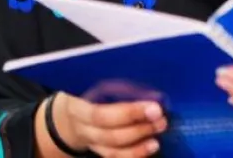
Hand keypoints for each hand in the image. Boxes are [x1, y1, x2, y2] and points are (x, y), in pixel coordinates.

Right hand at [46, 92, 166, 156]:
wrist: (71, 116)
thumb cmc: (91, 93)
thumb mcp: (97, 83)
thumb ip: (119, 86)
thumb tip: (152, 90)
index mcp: (77, 105)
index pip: (100, 113)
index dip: (129, 113)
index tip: (154, 107)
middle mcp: (81, 127)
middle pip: (108, 134)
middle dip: (138, 128)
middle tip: (161, 119)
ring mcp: (89, 142)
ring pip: (112, 149)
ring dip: (138, 145)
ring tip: (158, 134)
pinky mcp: (98, 151)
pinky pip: (115, 157)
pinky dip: (134, 154)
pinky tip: (150, 147)